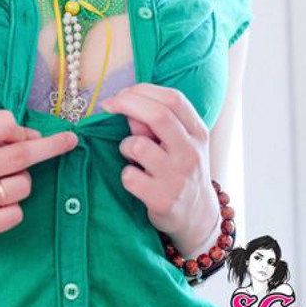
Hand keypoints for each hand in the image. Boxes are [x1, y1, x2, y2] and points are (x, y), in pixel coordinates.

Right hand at [0, 110, 78, 244]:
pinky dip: (12, 208)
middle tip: (70, 140)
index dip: (20, 129)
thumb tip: (34, 138)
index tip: (28, 135)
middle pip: (22, 154)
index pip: (5, 123)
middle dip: (52, 146)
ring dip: (21, 183)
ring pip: (23, 186)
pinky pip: (16, 214)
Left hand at [101, 84, 219, 253]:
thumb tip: (128, 108)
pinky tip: (136, 180)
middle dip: (127, 103)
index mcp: (197, 132)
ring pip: (137, 145)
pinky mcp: (163, 200)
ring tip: (133, 157)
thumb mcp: (179, 141)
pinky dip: (126, 175)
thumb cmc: (180, 168)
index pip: (173, 99)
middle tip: (108, 106)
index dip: (142, 90)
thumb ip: (156, 122)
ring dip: (125, 146)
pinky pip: (129, 176)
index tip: (121, 94)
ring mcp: (178, 177)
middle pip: (158, 115)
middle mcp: (190, 152)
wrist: (198, 216)